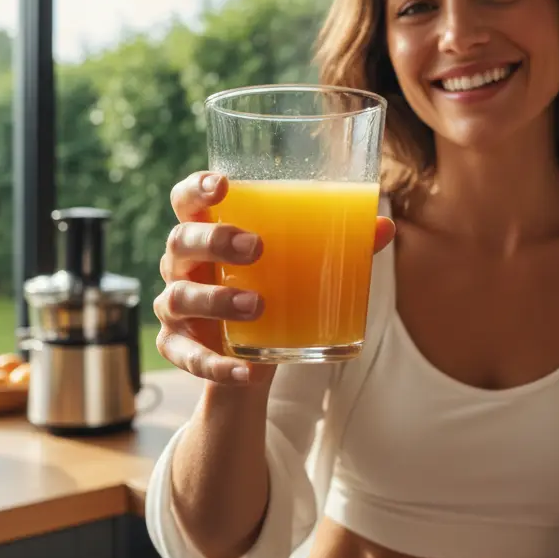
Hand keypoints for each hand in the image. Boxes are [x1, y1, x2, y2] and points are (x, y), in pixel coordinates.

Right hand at [153, 171, 394, 384]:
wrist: (248, 358)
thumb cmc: (272, 293)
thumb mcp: (299, 270)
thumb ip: (338, 247)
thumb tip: (383, 227)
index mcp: (207, 233)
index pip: (186, 200)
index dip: (197, 188)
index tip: (224, 185)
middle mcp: (182, 265)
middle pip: (181, 240)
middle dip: (215, 240)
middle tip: (256, 248)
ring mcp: (175, 307)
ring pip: (179, 298)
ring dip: (215, 299)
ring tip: (256, 305)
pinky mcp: (178, 348)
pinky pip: (186, 356)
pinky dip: (215, 365)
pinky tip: (246, 371)